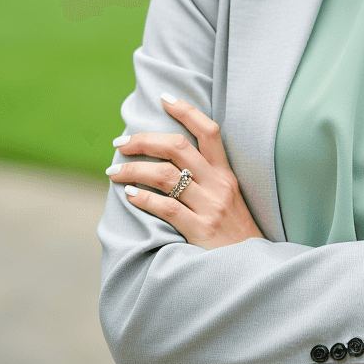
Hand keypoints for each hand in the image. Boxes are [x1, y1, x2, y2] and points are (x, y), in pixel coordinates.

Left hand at [108, 94, 264, 248]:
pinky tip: (128, 195)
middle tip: (121, 143)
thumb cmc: (233, 230)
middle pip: (177, 148)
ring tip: (114, 172)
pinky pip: (166, 208)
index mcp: (226, 173)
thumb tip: (169, 159)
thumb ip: (207, 177)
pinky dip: (143, 198)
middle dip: (144, 141)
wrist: (249, 265)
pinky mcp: (200, 229)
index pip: (208, 130)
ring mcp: (210, 206)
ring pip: (165, 176)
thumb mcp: (228, 196)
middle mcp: (219, 184)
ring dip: (134, 170)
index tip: (164, 98)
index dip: (186, 111)